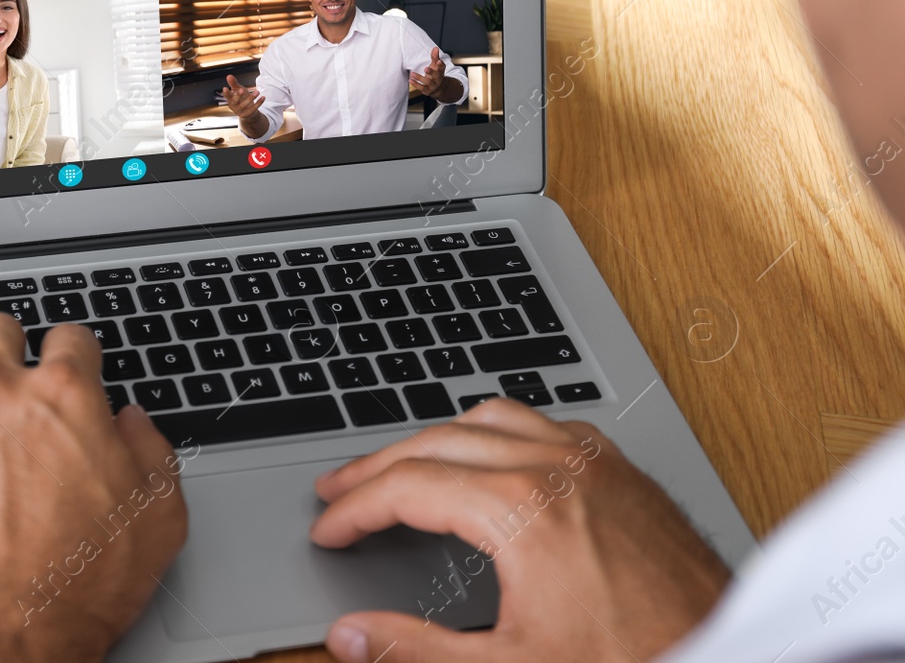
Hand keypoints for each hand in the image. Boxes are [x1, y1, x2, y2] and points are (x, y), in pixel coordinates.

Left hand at [0, 317, 188, 662]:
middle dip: (6, 346)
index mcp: (66, 397)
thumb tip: (131, 422)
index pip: (70, 336)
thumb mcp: (158, 518)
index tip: (68, 371)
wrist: (6, 637)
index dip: (74, 354)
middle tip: (8, 375)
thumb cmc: (79, 586)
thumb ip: (151, 452)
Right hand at [221, 73, 264, 117]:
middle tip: (242, 89)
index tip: (225, 88)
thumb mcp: (238, 90)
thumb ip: (234, 83)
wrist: (248, 111)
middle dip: (238, 95)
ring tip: (257, 91)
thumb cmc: (242, 98)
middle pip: (234, 101)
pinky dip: (258, 103)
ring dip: (251, 98)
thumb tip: (229, 75)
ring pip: (244, 105)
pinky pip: (253, 109)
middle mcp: (233, 106)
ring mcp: (239, 111)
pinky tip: (263, 97)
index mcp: (230, 99)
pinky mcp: (247, 114)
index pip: (227, 96)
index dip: (226, 92)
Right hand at [310, 399, 729, 662]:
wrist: (729, 653)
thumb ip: (414, 651)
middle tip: (339, 491)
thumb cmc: (635, 659)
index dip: (354, 509)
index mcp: (519, 508)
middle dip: (377, 465)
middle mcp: (554, 466)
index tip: (327, 531)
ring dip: (433, 438)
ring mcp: (592, 459)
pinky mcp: (620, 467)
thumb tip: (349, 636)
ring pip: (487, 417)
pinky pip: (540, 421)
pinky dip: (493, 431)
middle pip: (435, 440)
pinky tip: (488, 455)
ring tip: (400, 464)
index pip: (407, 487)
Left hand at [409, 47, 448, 96]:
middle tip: (426, 68)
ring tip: (412, 73)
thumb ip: (435, 57)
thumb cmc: (436, 74)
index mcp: (440, 72)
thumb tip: (435, 48)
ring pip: (427, 82)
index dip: (440, 65)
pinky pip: (421, 88)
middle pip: (436, 75)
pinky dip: (415, 84)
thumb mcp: (436, 66)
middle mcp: (438, 79)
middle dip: (431, 72)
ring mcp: (433, 85)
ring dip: (419, 78)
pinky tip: (410, 80)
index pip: (442, 68)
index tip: (438, 61)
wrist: (439, 88)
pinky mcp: (427, 90)